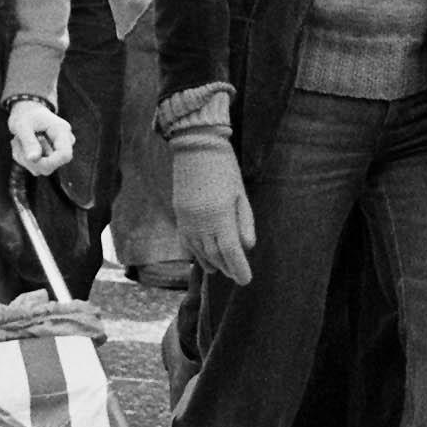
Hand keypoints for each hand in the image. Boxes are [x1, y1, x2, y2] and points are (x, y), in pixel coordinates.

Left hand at [8, 100, 74, 176]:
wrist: (27, 111)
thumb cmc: (25, 115)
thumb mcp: (22, 125)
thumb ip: (29, 142)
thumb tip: (34, 159)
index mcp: (62, 131)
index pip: (65, 155)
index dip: (49, 162)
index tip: (30, 158)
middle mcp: (64, 143)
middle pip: (50, 165)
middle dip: (29, 158)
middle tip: (16, 141)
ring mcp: (58, 152)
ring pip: (42, 169)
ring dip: (24, 158)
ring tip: (18, 141)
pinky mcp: (51, 158)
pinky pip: (37, 168)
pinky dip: (25, 160)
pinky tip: (21, 146)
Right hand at [170, 137, 254, 283]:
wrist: (195, 146)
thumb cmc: (224, 167)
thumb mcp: (240, 194)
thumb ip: (245, 222)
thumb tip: (247, 246)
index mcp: (219, 215)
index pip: (230, 251)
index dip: (239, 268)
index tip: (246, 279)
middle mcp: (201, 221)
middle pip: (214, 254)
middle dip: (227, 267)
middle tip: (237, 276)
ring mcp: (187, 219)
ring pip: (199, 250)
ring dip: (211, 263)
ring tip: (222, 270)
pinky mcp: (179, 214)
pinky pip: (187, 241)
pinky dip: (196, 253)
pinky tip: (203, 259)